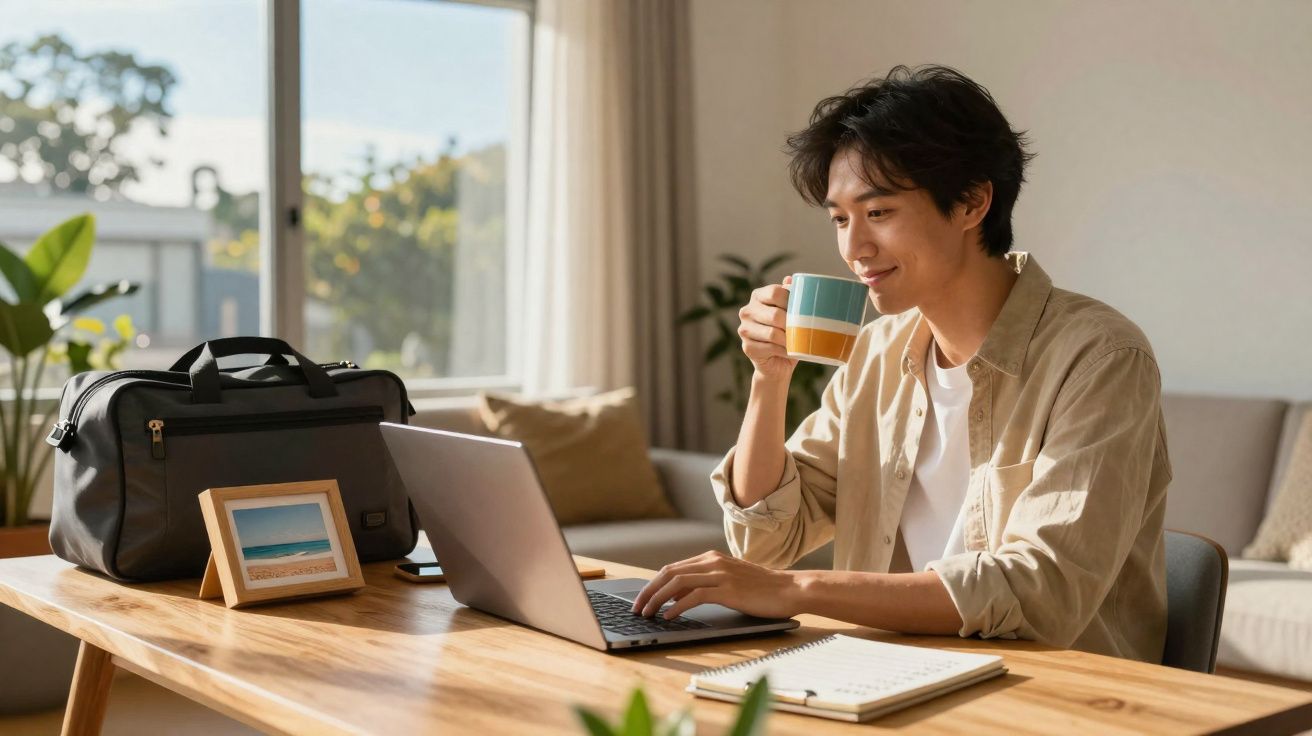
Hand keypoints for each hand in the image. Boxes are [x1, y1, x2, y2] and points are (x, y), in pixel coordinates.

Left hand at [630, 551, 800, 620]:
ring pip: (677, 583)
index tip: (642, 599)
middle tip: (636, 608)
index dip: (653, 584)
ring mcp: (720, 574)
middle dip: (648, 591)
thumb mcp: (729, 581)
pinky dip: (677, 607)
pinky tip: (669, 616)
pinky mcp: (728, 589)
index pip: (672, 568)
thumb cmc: (762, 589)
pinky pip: (694, 596)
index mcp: (711, 558)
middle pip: (669, 573)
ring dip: (658, 599)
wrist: (790, 589)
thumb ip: (705, 584)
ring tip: (647, 614)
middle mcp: (712, 562)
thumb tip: (676, 598)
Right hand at [738, 275, 797, 380]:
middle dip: (792, 324)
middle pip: (775, 314)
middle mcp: (747, 311)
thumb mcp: (790, 312)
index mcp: (757, 296)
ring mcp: (744, 329)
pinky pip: (771, 348)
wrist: (777, 362)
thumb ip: (790, 295)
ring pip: (773, 333)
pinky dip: (784, 351)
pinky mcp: (747, 347)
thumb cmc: (786, 333)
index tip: (803, 310)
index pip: (775, 292)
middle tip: (804, 330)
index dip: (792, 301)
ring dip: (789, 339)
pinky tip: (790, 351)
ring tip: (798, 341)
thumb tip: (790, 279)